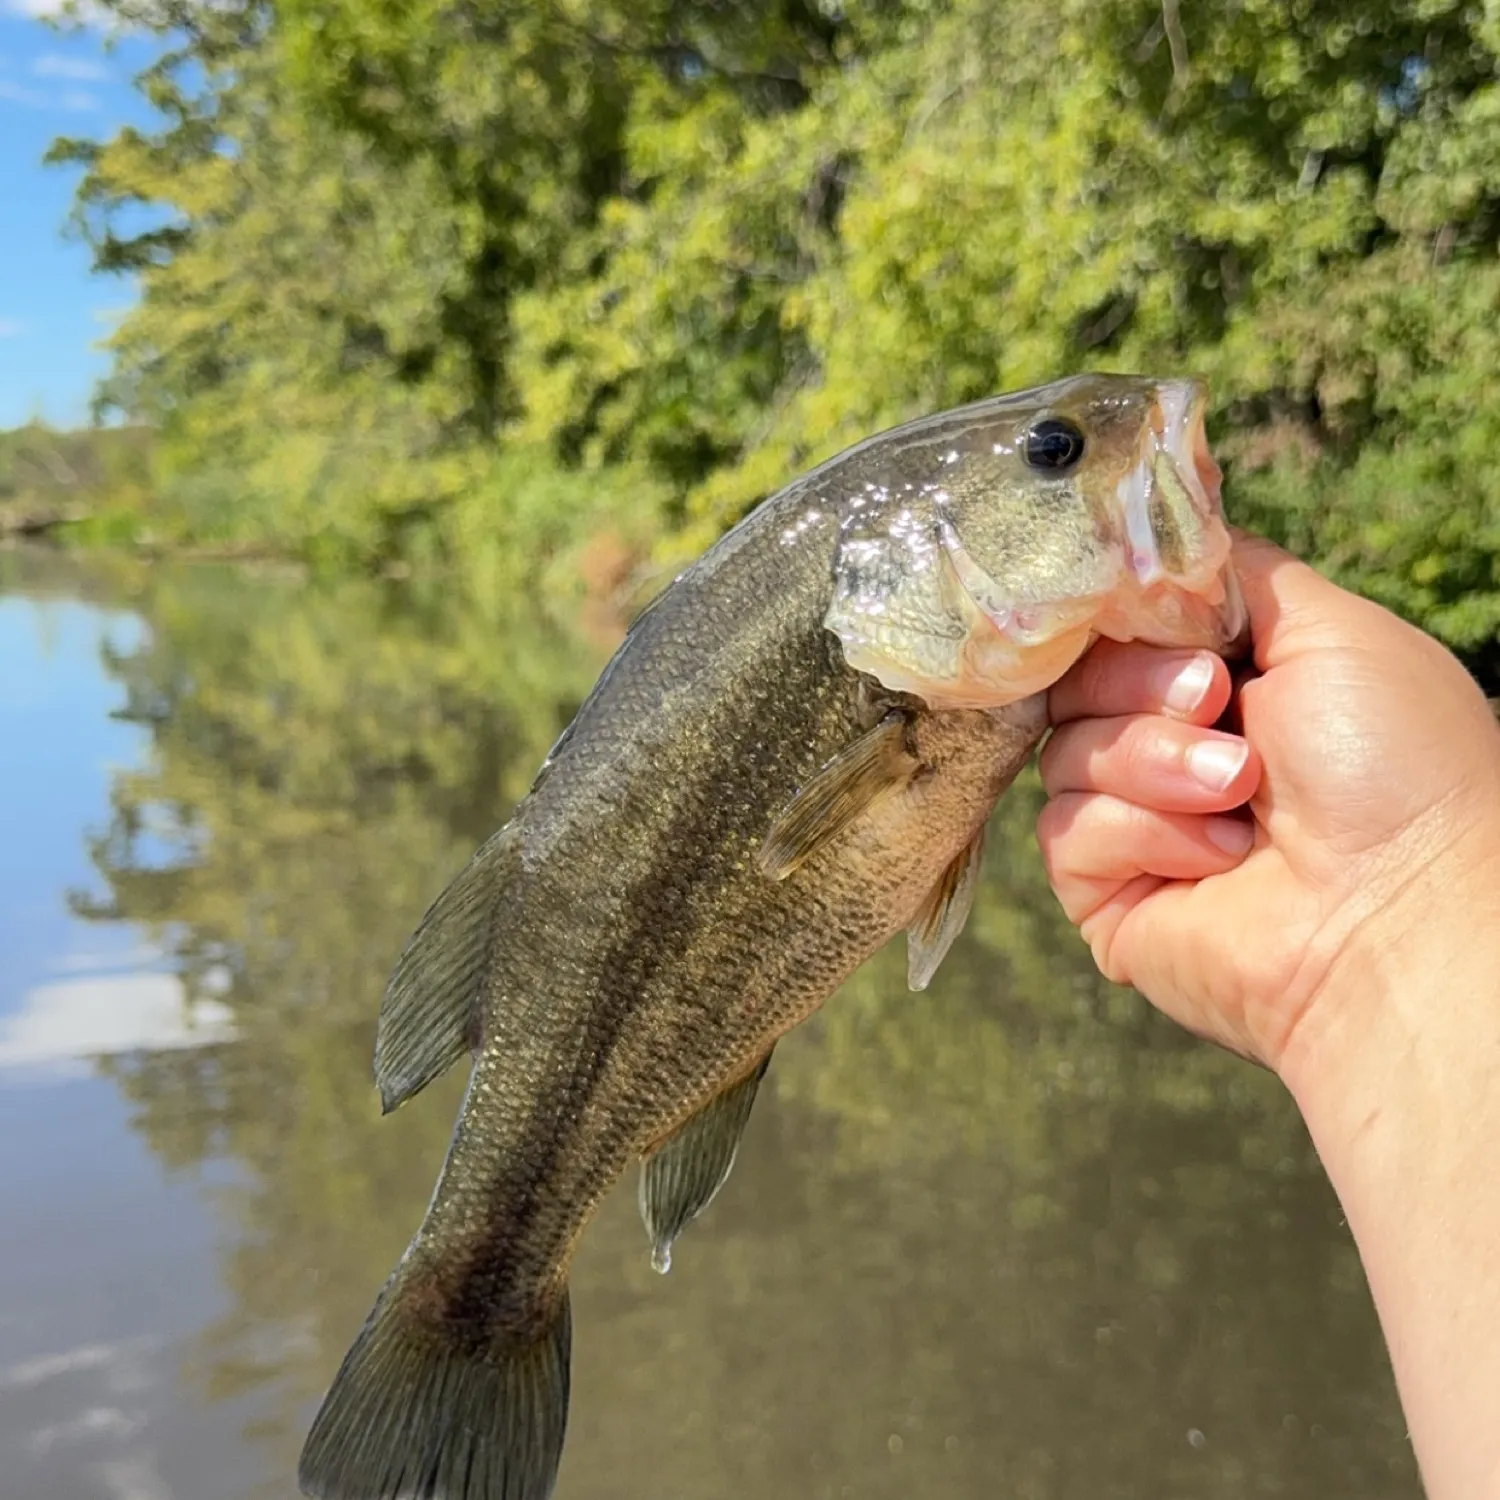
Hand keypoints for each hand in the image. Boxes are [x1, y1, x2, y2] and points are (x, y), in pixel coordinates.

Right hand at [1036, 532, 1499, 1074]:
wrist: (1396, 913)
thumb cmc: (1392, 767)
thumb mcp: (1331, 629)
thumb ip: (1235, 574)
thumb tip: (1156, 546)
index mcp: (1224, 683)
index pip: (1119, 626)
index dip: (1127, 617)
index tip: (1173, 626)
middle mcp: (1173, 748)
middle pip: (1077, 679)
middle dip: (1144, 687)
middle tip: (1218, 707)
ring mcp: (1136, 823)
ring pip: (1064, 751)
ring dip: (1155, 764)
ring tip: (1238, 796)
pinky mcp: (1104, 891)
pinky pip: (1064, 829)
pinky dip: (1142, 833)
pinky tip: (1216, 860)